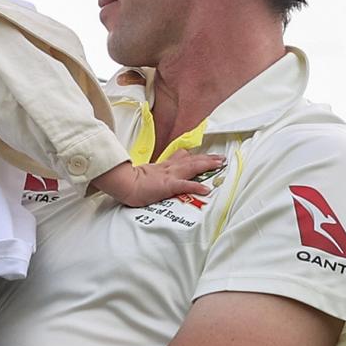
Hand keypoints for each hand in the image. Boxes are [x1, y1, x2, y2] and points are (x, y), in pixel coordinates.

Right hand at [92, 150, 224, 206]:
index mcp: (164, 167)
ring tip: (220, 164)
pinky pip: (185, 185)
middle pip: (192, 160)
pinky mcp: (167, 186)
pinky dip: (196, 186)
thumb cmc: (131, 182)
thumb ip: (156, 173)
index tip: (207, 156)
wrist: (123, 184)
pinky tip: (206, 189)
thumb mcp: (146, 174)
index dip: (197, 157)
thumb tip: (161, 176)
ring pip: (192, 167)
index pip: (183, 158)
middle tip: (222, 158)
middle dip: (208, 159)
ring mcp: (169, 176)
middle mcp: (169, 168)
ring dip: (207, 165)